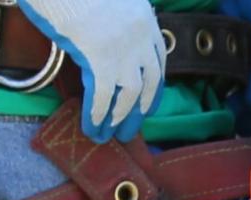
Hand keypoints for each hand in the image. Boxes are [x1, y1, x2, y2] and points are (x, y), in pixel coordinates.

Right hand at [16, 0, 165, 140]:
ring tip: (108, 134)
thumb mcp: (110, 1)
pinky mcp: (101, 58)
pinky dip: (98, 113)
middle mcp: (142, 38)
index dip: (152, 87)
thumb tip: (103, 40)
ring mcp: (124, 50)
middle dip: (139, 110)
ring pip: (129, 94)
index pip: (158, 61)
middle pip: (148, 83)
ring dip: (119, 118)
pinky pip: (103, 94)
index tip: (146, 105)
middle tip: (129, 130)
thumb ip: (115, 21)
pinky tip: (92, 126)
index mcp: (146, 20)